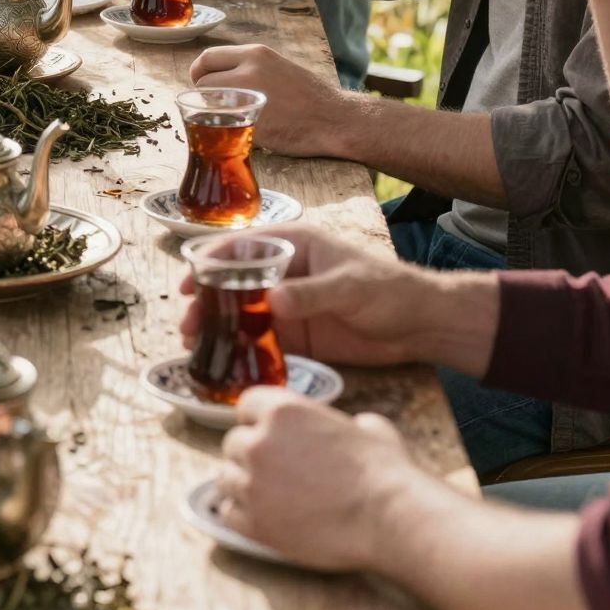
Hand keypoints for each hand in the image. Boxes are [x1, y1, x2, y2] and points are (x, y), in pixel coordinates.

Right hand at [181, 221, 434, 368]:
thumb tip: (272, 301)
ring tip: (196, 346)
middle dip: (206, 300)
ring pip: (242, 313)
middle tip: (186, 324)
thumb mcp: (352, 286)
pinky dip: (241, 350)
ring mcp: (289, 304)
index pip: (243, 246)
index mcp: (295, 244)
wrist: (422, 325)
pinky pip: (261, 341)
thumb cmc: (391, 289)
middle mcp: (285, 272)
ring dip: (219, 327)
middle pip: (234, 282)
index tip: (188, 282)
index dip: (210, 261)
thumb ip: (312, 293)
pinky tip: (224, 364)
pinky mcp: (297, 334)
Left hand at [189, 42, 347, 156]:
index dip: (200, 73)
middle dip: (203, 97)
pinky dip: (231, 132)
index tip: (204, 84)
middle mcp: (249, 70)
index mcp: (255, 54)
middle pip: (202, 82)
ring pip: (209, 106)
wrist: (336, 118)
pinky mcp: (253, 124)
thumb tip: (218, 78)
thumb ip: (247, 68)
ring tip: (232, 120)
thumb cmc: (309, 96)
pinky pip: (227, 127)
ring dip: (213, 114)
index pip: (207, 57)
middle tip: (215, 108)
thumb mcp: (276, 67)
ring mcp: (250, 97)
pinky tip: (247, 134)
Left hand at [213, 389, 411, 569]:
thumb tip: (355, 427)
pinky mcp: (255, 523)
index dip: (259, 421)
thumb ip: (346, 423)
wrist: (388, 517)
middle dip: (252, 455)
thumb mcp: (368, 428)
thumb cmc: (384, 471)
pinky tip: (264, 516)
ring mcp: (253, 485)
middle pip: (234, 443)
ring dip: (244, 484)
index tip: (270, 434)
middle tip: (277, 470)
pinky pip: (228, 513)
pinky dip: (242, 515)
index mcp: (282, 411)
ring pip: (225, 477)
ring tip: (271, 495)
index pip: (247, 406)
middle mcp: (259, 443)